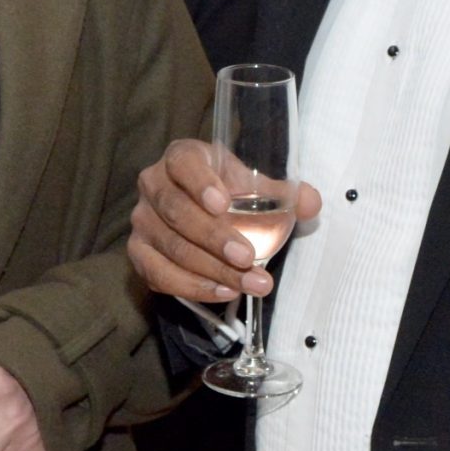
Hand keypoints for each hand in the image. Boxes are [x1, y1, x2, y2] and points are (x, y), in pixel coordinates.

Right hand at [129, 140, 322, 303]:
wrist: (197, 210)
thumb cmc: (226, 191)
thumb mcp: (251, 185)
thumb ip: (280, 194)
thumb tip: (310, 203)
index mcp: (180, 158)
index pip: (183, 164)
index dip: (200, 182)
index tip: (224, 204)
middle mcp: (152, 185)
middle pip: (177, 212)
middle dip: (214, 239)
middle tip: (248, 257)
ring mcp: (141, 221)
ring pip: (171, 248)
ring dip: (213, 270)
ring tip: (250, 283)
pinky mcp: (139, 253)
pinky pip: (159, 275)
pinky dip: (192, 287)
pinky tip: (224, 292)